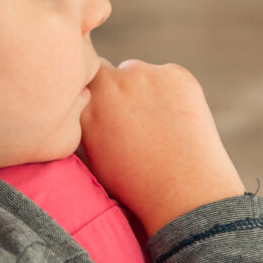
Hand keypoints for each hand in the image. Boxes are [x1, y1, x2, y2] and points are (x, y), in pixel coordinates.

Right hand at [79, 57, 245, 236]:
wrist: (183, 191)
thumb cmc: (136, 183)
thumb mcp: (93, 157)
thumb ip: (84, 124)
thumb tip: (83, 107)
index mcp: (85, 106)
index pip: (80, 80)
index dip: (91, 91)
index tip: (102, 106)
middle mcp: (110, 84)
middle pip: (107, 72)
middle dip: (115, 88)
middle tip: (132, 117)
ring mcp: (144, 75)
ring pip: (137, 73)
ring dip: (142, 89)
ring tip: (156, 124)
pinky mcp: (175, 74)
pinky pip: (167, 76)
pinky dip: (170, 91)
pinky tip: (176, 120)